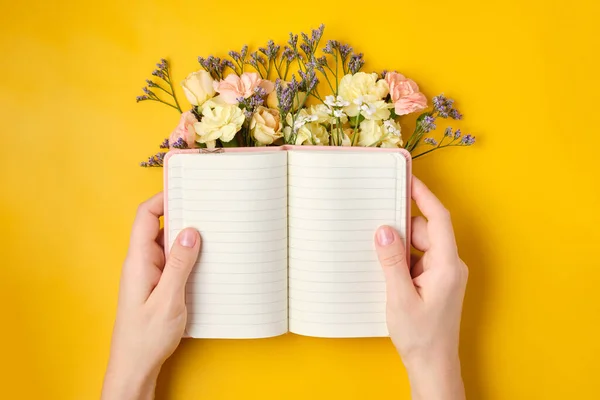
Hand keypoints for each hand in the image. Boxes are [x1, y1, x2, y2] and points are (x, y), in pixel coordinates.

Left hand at [102, 193, 200, 399]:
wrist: (134, 366)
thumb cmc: (146, 337)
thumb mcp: (168, 300)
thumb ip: (179, 264)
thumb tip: (191, 231)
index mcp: (138, 261)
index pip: (144, 217)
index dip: (162, 199)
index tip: (185, 189)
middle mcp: (141, 263)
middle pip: (157, 226)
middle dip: (181, 216)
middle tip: (206, 210)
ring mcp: (147, 274)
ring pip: (166, 244)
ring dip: (186, 238)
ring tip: (211, 232)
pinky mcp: (155, 285)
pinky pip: (170, 261)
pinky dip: (186, 255)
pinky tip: (203, 260)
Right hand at [375, 177, 466, 399]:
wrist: (432, 364)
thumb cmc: (421, 336)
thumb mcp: (400, 297)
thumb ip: (392, 262)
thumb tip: (384, 231)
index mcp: (447, 265)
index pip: (439, 219)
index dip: (424, 196)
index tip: (409, 179)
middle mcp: (449, 265)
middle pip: (427, 231)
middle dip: (403, 227)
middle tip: (377, 222)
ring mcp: (444, 274)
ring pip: (421, 245)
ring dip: (401, 246)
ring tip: (379, 254)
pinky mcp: (436, 282)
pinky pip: (419, 259)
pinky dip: (403, 258)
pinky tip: (387, 269)